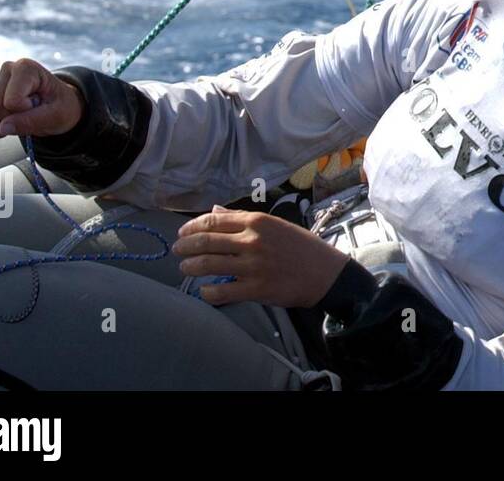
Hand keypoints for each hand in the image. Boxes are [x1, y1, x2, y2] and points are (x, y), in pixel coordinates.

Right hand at [0, 59, 84, 138]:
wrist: (58, 108)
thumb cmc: (61, 107)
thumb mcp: (57, 115)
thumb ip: (32, 121)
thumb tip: (2, 127)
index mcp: (26, 68)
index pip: (12, 100)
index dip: (25, 111)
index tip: (40, 105)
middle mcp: (7, 70)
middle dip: (12, 117)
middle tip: (31, 112)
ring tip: (17, 119)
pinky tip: (8, 125)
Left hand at [173, 205, 349, 307]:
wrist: (326, 273)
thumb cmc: (301, 247)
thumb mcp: (276, 225)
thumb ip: (244, 220)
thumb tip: (215, 212)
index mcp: (257, 222)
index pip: (214, 221)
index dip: (192, 227)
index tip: (182, 233)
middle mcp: (253, 241)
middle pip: (206, 242)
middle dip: (185, 246)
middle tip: (178, 251)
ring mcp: (253, 266)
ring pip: (208, 265)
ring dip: (190, 267)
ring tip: (185, 268)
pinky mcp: (256, 289)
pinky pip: (220, 291)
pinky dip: (207, 291)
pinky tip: (205, 290)